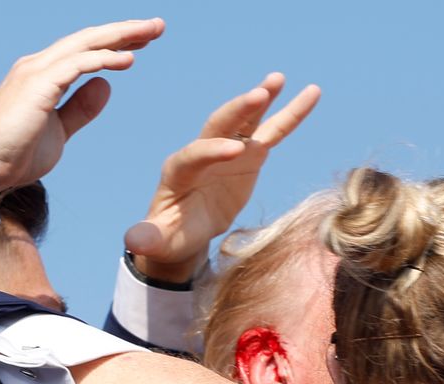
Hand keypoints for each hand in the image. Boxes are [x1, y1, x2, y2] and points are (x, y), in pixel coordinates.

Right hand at [0, 19, 164, 196]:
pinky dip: (103, 59)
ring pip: (85, 44)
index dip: (114, 43)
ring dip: (120, 36)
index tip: (142, 42)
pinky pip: (76, 65)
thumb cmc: (14, 156)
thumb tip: (106, 85)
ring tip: (151, 32)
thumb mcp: (59, 131)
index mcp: (42, 76)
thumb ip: (80, 108)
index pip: (84, 51)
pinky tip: (128, 60)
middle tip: (157, 25)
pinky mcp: (37, 86)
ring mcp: (36, 72)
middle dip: (124, 30)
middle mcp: (38, 66)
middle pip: (88, 39)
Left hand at [126, 74, 320, 282]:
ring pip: (245, 121)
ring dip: (260, 100)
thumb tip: (133, 242)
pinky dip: (290, 114)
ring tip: (277, 79)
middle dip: (237, 111)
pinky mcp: (248, 155)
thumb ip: (148, 239)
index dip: (213, 151)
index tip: (236, 151)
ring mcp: (227, 150)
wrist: (184, 231)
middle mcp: (202, 153)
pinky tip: (310, 93)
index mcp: (178, 171)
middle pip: (219, 126)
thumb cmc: (169, 236)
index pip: (195, 155)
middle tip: (259, 94)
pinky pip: (272, 132)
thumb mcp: (158, 241)